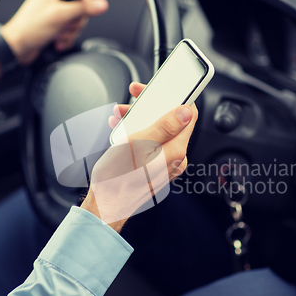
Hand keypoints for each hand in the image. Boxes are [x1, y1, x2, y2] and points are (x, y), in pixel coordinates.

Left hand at [0, 0, 107, 79]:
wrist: (17, 47)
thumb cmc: (30, 29)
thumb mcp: (61, 16)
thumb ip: (83, 8)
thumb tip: (102, 4)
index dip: (89, 4)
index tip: (92, 11)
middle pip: (82, 8)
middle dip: (75, 22)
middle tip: (65, 25)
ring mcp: (56, 11)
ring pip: (77, 21)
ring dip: (70, 32)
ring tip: (58, 35)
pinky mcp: (56, 24)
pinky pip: (71, 30)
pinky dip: (66, 38)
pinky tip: (57, 40)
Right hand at [81, 82, 197, 231]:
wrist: (106, 206)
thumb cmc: (117, 178)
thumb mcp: (138, 143)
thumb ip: (164, 126)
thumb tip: (186, 112)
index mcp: (176, 151)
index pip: (189, 115)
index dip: (176, 97)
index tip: (161, 89)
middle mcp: (175, 159)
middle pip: (172, 122)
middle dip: (151, 106)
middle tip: (134, 98)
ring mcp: (165, 165)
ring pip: (158, 132)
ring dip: (141, 119)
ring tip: (121, 116)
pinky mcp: (155, 169)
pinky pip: (152, 145)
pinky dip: (138, 133)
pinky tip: (123, 130)